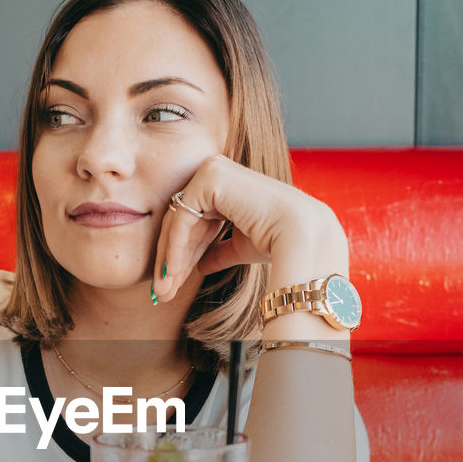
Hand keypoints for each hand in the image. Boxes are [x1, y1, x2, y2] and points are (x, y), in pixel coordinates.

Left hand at [153, 154, 343, 301]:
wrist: (299, 237)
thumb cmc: (277, 242)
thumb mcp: (240, 246)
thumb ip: (218, 250)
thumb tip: (202, 264)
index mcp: (226, 186)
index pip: (194, 221)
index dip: (182, 254)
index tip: (171, 283)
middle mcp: (216, 172)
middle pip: (182, 221)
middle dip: (172, 260)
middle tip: (162, 291)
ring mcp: (212, 170)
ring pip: (179, 221)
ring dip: (171, 259)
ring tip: (165, 289)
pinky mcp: (210, 178)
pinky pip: (184, 218)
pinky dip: (176, 248)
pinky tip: (173, 273)